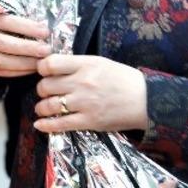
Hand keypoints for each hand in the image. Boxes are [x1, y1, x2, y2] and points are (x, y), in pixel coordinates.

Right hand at [0, 11, 50, 77]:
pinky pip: (4, 72)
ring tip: (42, 61)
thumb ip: (25, 16)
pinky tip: (34, 67)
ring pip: (3, 61)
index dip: (28, 27)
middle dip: (29, 48)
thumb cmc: (7, 20)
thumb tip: (48, 25)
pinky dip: (21, 72)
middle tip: (47, 50)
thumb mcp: (11, 12)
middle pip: (5, 44)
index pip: (9, 22)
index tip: (46, 32)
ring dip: (26, 63)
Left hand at [33, 55, 147, 133]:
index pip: (50, 64)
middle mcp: (82, 83)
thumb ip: (77, 64)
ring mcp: (85, 103)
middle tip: (46, 92)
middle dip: (41, 89)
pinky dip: (46, 125)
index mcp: (85, 65)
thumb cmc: (123, 79)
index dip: (42, 68)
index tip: (43, 72)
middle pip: (45, 86)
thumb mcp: (100, 62)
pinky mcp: (89, 121)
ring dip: (41, 107)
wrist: (147, 100)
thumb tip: (52, 67)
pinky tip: (39, 124)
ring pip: (49, 105)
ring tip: (43, 107)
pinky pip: (60, 124)